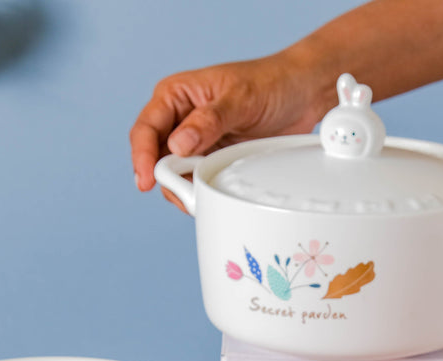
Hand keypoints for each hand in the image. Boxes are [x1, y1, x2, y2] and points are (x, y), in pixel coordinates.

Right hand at [130, 57, 324, 205]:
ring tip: (203, 193)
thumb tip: (177, 145)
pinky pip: (195, 182)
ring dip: (184, 188)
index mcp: (175, 95)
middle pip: (155, 158)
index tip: (147, 180)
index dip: (142, 157)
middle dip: (166, 179)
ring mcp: (194, 143)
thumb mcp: (239, 99)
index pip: (146, 129)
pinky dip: (200, 192)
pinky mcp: (210, 160)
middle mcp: (179, 120)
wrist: (301, 95)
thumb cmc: (269, 83)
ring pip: (174, 175)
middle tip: (185, 194)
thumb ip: (208, 121)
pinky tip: (211, 194)